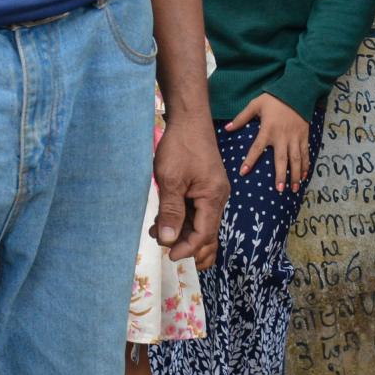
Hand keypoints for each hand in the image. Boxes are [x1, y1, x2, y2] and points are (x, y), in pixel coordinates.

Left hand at [152, 111, 227, 265]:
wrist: (189, 119)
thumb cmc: (180, 146)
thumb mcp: (171, 180)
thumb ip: (170, 211)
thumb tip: (167, 240)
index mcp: (213, 197)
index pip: (204, 234)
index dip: (187, 248)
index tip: (169, 255)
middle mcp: (218, 197)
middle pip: (205, 232)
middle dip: (185, 243)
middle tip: (162, 246)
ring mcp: (213, 192)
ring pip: (199, 222)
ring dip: (180, 231)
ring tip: (156, 231)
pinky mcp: (205, 187)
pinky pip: (196, 210)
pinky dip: (181, 218)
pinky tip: (163, 219)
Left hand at [226, 91, 312, 192]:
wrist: (296, 92)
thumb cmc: (274, 99)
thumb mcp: (255, 105)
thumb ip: (241, 118)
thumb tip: (226, 128)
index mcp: (268, 130)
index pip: (257, 148)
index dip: (250, 160)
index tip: (243, 172)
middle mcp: (282, 136)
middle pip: (281, 159)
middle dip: (280, 175)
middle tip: (279, 190)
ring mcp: (295, 138)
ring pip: (296, 159)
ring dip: (295, 174)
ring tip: (294, 189)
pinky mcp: (304, 136)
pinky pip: (305, 153)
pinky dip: (305, 165)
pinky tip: (304, 176)